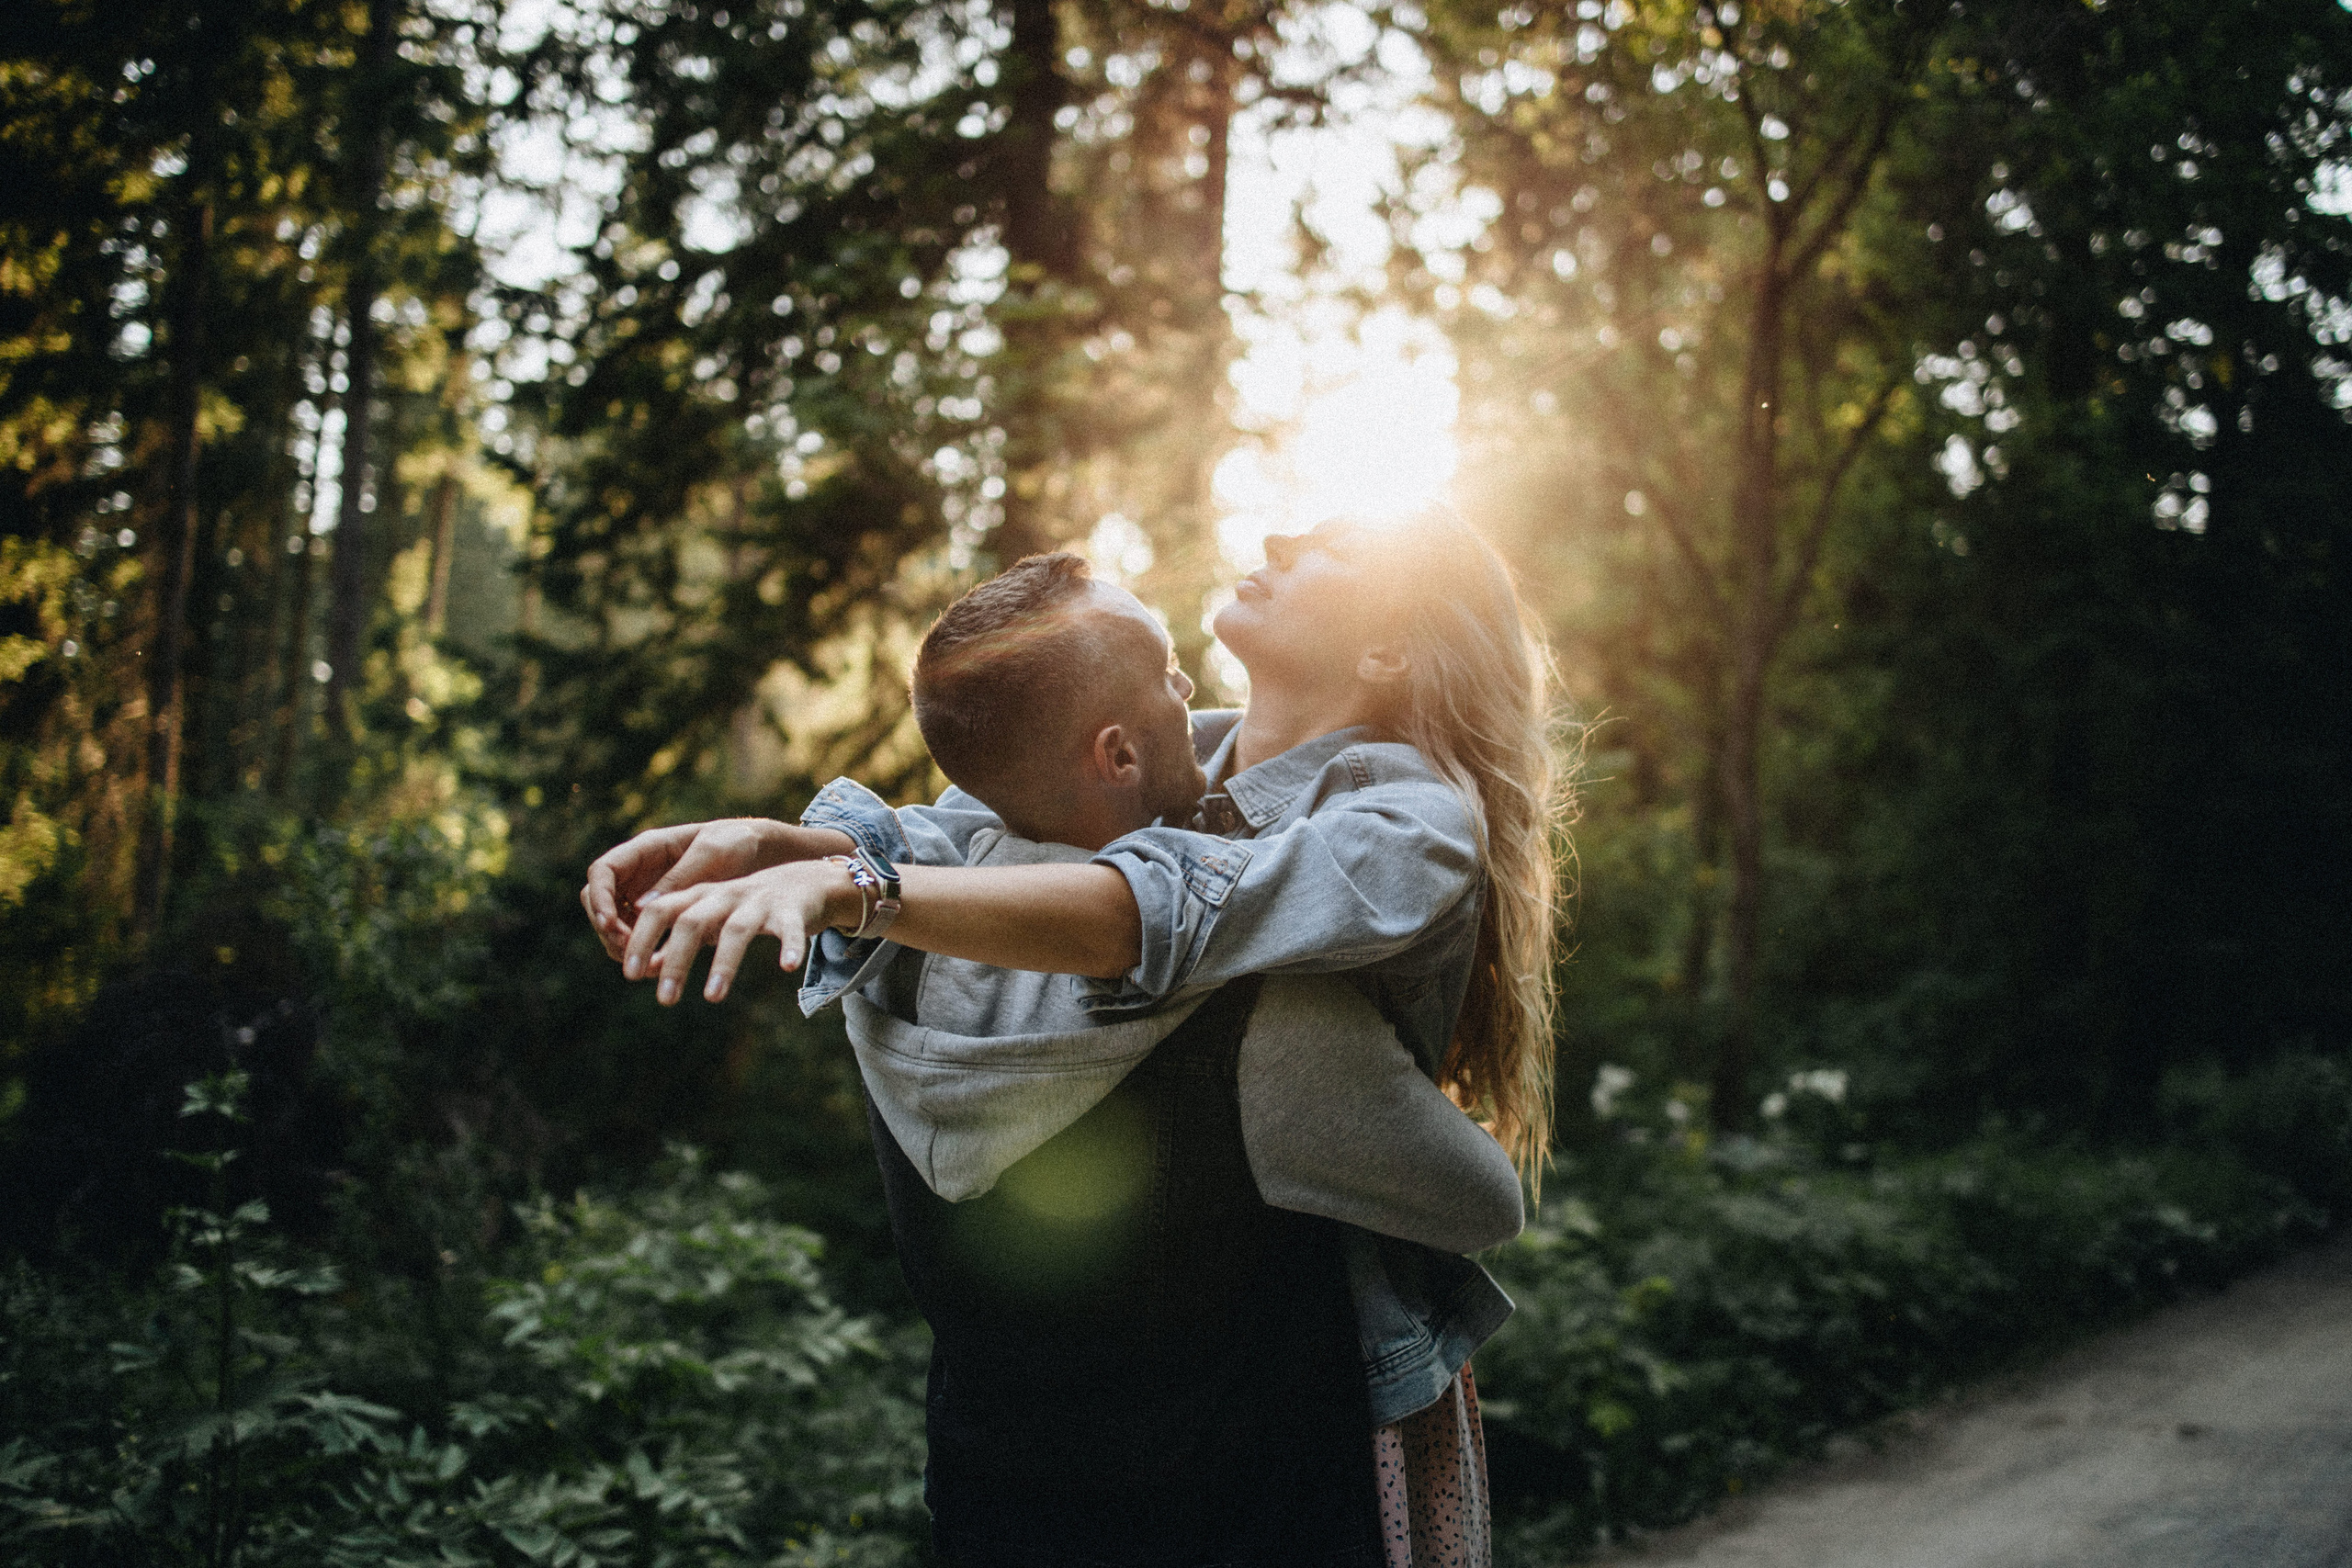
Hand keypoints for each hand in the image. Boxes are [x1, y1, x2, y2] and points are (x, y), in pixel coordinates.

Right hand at [581, 818, 789, 960]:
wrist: (762, 854)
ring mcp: (649, 895)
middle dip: (609, 929)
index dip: (599, 899)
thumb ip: (679, 878)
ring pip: (617, 926)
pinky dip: (646, 954)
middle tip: (630, 953)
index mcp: (646, 849)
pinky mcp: (665, 917)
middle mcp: (640, 873)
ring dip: (625, 947)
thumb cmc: (738, 842)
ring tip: (648, 967)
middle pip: (601, 903)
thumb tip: (641, 909)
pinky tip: (660, 969)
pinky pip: (643, 939)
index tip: (610, 924)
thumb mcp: (712, 853)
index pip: (602, 872)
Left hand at [625, 859, 860, 1004]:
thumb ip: (681, 938)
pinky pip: (790, 929)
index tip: (630, 974)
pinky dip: (790, 946)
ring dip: (723, 963)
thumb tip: (649, 970)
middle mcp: (726, 896)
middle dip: (676, 960)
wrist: (808, 881)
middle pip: (692, 921)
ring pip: (737, 929)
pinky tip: (788, 967)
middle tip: (665, 1000)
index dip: (642, 940)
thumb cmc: (750, 907)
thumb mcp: (713, 917)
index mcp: (702, 896)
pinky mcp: (793, 911)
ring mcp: (760, 902)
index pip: (660, 910)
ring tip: (712, 997)